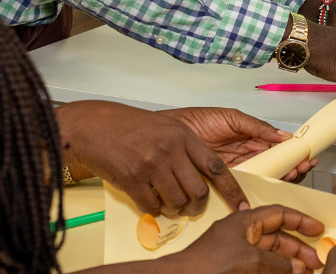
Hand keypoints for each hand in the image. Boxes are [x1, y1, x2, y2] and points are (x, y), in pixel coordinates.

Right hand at [56, 100, 244, 216]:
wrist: (94, 126)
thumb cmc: (130, 127)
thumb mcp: (167, 129)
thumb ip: (187, 149)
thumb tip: (206, 177)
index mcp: (183, 136)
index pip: (216, 167)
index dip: (231, 190)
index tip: (241, 205)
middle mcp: (170, 150)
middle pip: (198, 191)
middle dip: (197, 205)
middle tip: (191, 206)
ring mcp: (151, 165)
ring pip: (177, 202)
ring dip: (175, 209)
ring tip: (168, 202)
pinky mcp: (132, 180)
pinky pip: (153, 206)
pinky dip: (154, 209)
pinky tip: (149, 199)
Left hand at [164, 107, 317, 181]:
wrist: (169, 133)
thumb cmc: (196, 120)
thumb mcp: (231, 117)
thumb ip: (256, 127)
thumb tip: (282, 135)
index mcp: (250, 138)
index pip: (277, 147)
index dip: (293, 152)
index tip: (306, 155)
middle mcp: (246, 155)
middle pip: (276, 165)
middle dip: (293, 166)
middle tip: (304, 167)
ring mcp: (236, 169)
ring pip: (265, 176)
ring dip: (282, 176)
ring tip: (294, 174)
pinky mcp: (224, 182)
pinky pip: (245, 186)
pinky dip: (260, 187)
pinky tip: (272, 185)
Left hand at [169, 204, 325, 273]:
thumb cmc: (206, 265)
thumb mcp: (250, 260)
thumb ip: (277, 263)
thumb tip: (297, 268)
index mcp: (243, 222)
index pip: (278, 214)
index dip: (300, 221)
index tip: (317, 229)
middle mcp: (240, 235)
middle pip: (277, 237)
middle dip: (298, 249)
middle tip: (315, 261)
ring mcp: (236, 253)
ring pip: (270, 255)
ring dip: (288, 264)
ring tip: (305, 273)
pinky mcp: (233, 269)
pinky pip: (261, 268)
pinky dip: (275, 272)